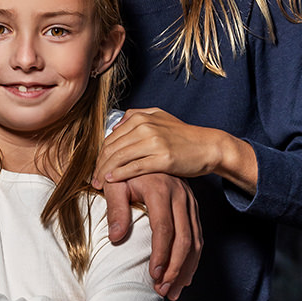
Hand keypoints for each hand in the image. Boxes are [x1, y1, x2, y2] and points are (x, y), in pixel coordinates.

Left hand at [95, 107, 227, 182]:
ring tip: (99, 183)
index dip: (99, 154)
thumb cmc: (183, 136)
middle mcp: (145, 127)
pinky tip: (111, 180)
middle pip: (111, 148)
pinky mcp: (162, 158)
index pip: (111, 138)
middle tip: (92, 179)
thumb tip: (116, 126)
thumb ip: (137, 117)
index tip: (95, 167)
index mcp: (141, 118)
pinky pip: (134, 167)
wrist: (208, 146)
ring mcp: (154, 142)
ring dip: (105, 171)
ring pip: (119, 158)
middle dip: (99, 165)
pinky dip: (119, 174)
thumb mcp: (160, 118)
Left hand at [100, 173, 201, 300]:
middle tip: (163, 290)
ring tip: (172, 291)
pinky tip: (184, 276)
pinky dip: (193, 259)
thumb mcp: (115, 183)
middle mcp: (180, 195)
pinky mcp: (192, 207)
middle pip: (184, 238)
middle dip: (175, 268)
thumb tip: (116, 238)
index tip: (154, 275)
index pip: (164, 228)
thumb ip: (115, 209)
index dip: (161, 254)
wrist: (144, 151)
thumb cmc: (125, 170)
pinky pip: (198, 236)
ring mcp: (189, 201)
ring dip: (186, 268)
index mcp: (161, 188)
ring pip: (195, 240)